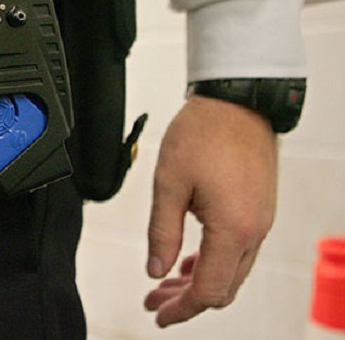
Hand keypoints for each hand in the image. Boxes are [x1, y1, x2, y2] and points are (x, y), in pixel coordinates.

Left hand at [144, 96, 277, 326]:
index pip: (208, 289)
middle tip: (154, 302)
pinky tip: (188, 261)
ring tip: (164, 284)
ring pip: (231, 271)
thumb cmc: (203, 134)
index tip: (158, 314)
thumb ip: (162, 232)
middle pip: (223, 287)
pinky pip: (238, 250)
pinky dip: (213, 262)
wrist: (237, 101)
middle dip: (187, 300)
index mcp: (233, 228)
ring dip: (199, 281)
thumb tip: (156, 270)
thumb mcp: (168, 184)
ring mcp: (261, 221)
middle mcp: (254, 230)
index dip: (181, 308)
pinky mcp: (258, 210)